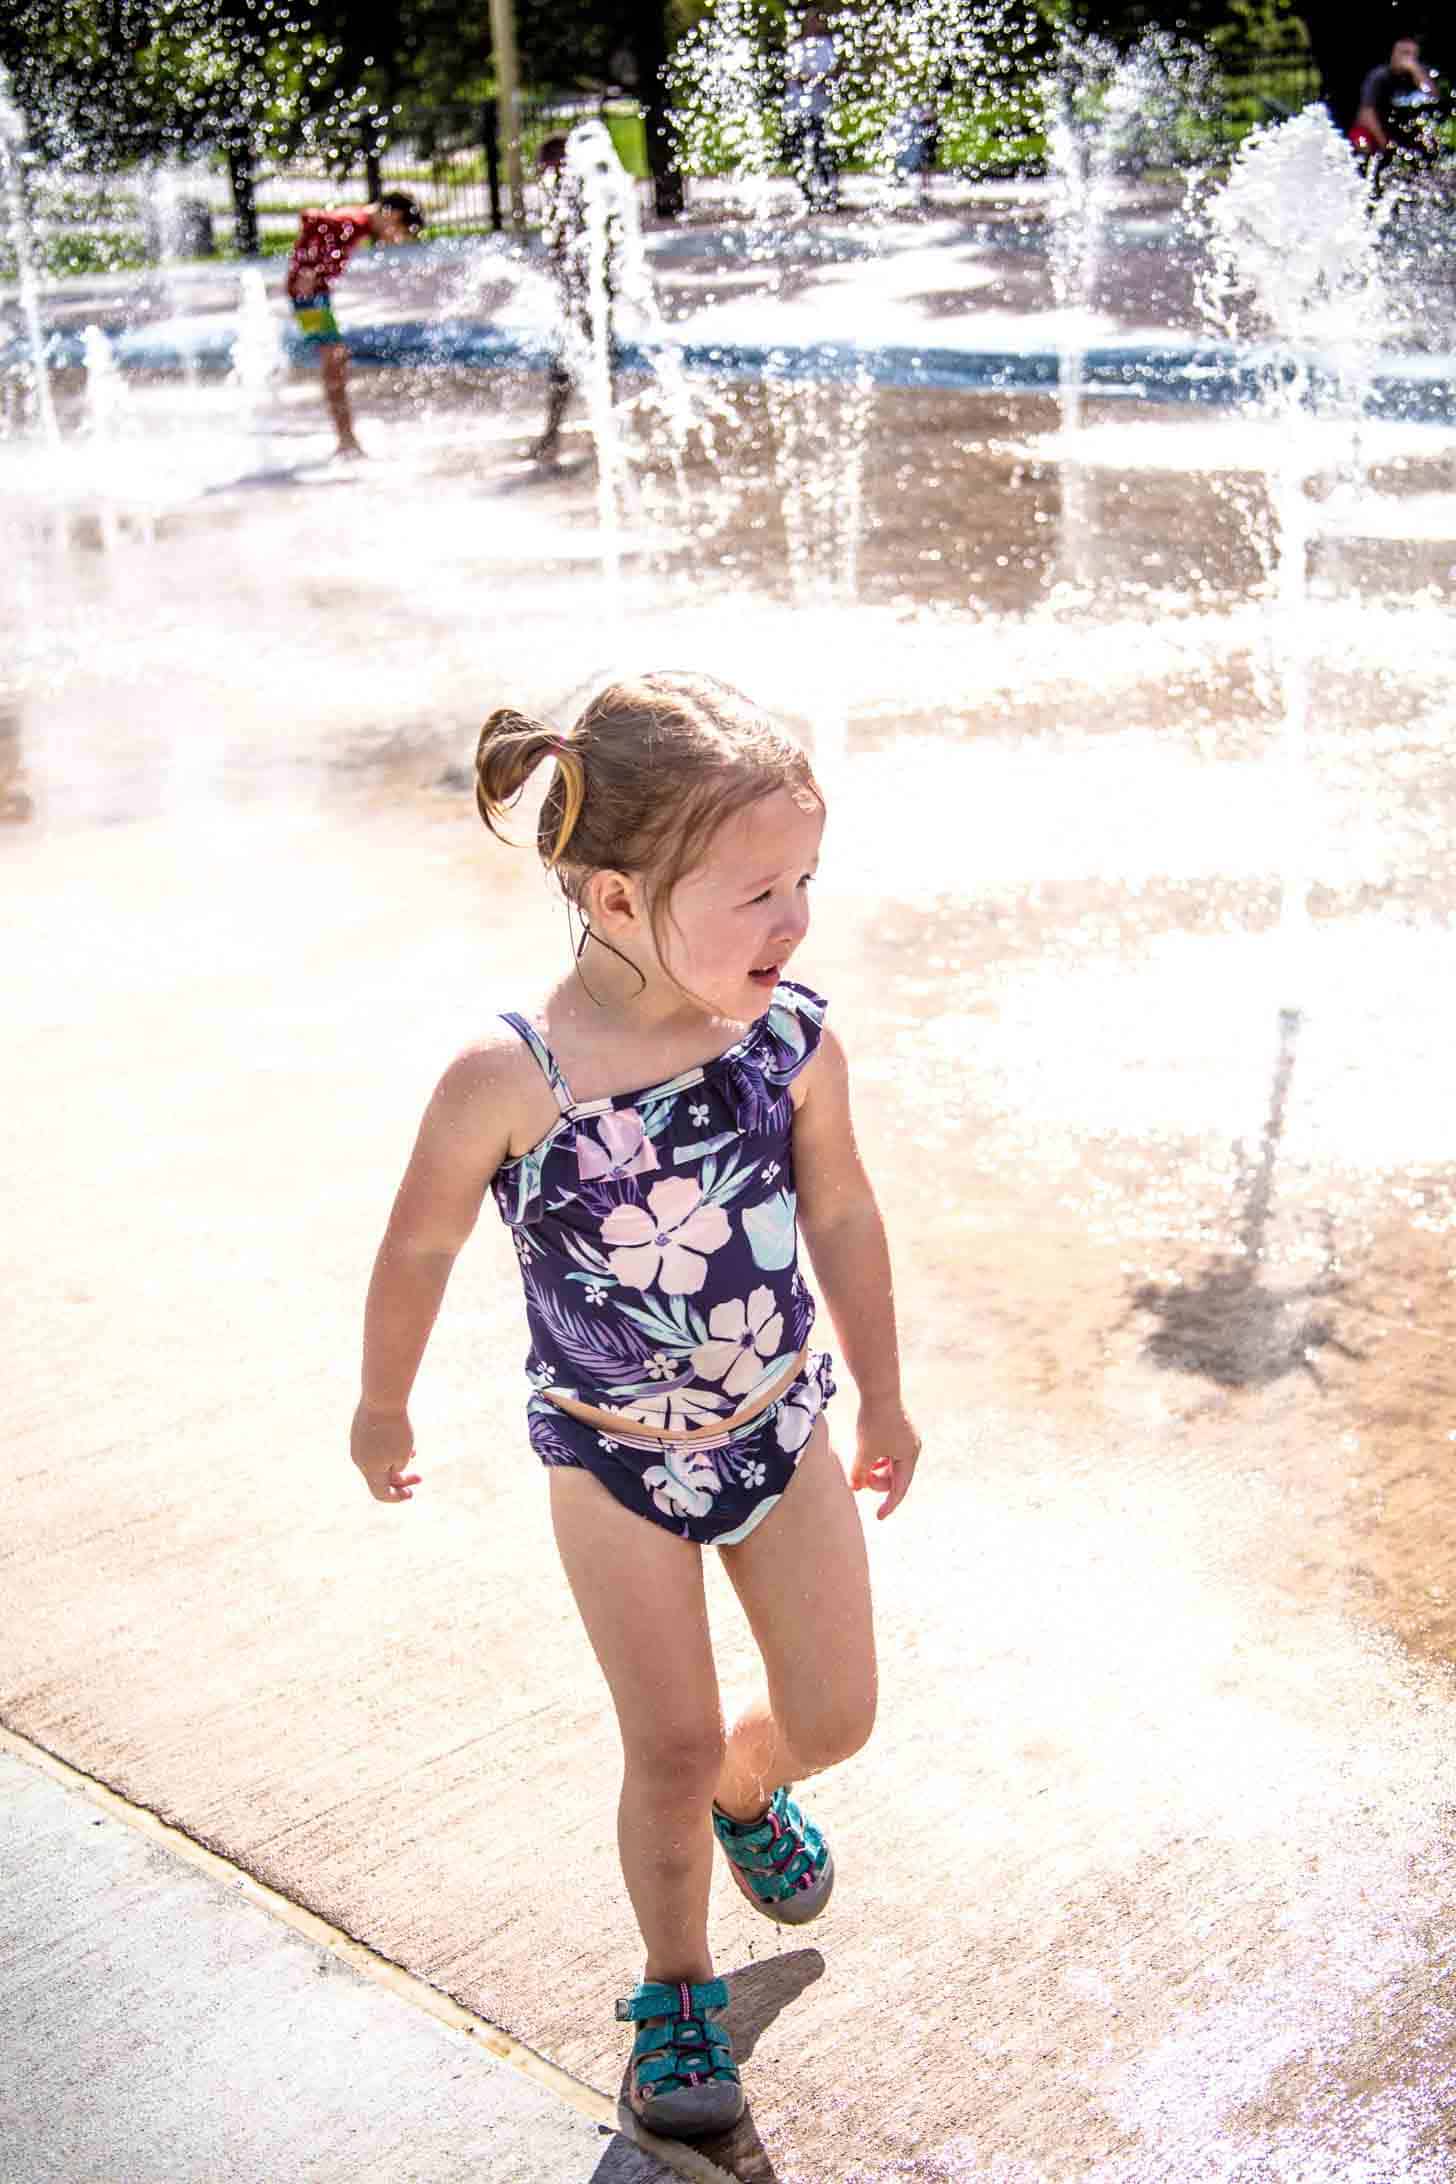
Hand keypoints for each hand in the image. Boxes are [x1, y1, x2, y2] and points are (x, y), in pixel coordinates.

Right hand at [351, 1403, 421, 1503]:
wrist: (381, 1397)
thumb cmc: (395, 1428)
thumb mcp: (402, 1453)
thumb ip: (397, 1468)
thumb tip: (393, 1470)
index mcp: (369, 1469)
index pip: (380, 1493)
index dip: (396, 1497)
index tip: (411, 1494)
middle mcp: (359, 1459)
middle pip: (380, 1478)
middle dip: (401, 1480)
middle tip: (420, 1477)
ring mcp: (357, 1444)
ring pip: (378, 1461)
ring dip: (397, 1462)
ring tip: (413, 1451)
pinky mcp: (359, 1431)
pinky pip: (374, 1447)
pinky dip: (389, 1449)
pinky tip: (405, 1440)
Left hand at [850, 1398, 919, 1519]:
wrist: (879, 1390)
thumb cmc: (873, 1421)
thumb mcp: (865, 1451)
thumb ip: (860, 1473)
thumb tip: (856, 1488)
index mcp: (909, 1456)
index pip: (899, 1488)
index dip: (888, 1504)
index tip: (879, 1517)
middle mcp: (912, 1449)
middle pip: (895, 1477)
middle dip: (877, 1481)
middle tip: (860, 1478)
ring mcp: (907, 1439)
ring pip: (891, 1465)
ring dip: (876, 1470)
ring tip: (863, 1465)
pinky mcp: (899, 1431)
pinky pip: (889, 1453)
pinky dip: (878, 1458)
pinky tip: (867, 1455)